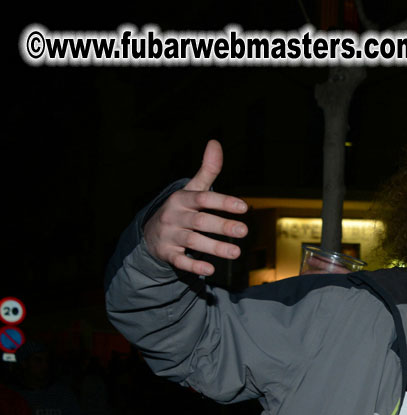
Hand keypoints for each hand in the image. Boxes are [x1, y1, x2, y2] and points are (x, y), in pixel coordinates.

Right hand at [142, 139, 248, 275]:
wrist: (151, 233)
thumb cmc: (181, 209)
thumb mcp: (192, 189)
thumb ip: (207, 170)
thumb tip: (215, 142)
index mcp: (182, 199)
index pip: (203, 198)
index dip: (222, 202)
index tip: (243, 206)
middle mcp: (175, 216)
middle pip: (200, 221)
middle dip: (222, 226)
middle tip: (244, 231)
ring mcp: (170, 235)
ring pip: (192, 242)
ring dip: (214, 247)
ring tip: (236, 252)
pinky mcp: (167, 253)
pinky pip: (179, 261)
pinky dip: (193, 265)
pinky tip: (210, 269)